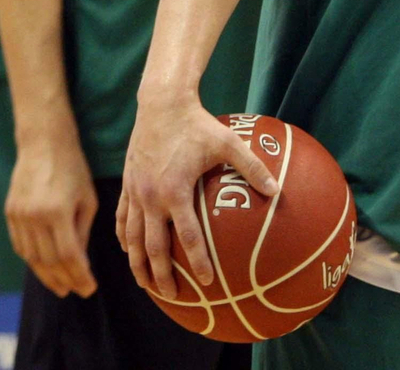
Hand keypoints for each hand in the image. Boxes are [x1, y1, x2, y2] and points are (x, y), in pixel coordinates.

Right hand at [7, 136, 98, 297]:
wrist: (43, 144)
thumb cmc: (73, 170)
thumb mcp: (87, 200)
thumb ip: (82, 232)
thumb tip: (79, 264)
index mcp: (57, 211)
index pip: (69, 255)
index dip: (80, 276)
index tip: (90, 288)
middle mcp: (34, 216)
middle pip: (49, 260)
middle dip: (65, 280)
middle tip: (78, 291)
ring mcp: (19, 215)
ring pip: (32, 257)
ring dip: (48, 275)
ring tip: (61, 287)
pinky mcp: (10, 213)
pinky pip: (20, 246)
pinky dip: (33, 261)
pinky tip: (44, 269)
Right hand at [116, 95, 277, 298]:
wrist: (161, 103)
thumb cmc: (197, 124)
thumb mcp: (228, 142)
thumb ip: (252, 167)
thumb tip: (277, 190)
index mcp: (175, 191)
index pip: (188, 237)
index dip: (198, 262)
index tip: (206, 283)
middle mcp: (151, 196)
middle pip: (153, 246)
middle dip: (162, 274)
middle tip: (173, 295)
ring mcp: (136, 191)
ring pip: (132, 237)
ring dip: (137, 263)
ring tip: (145, 284)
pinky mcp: (127, 184)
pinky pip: (122, 217)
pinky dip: (124, 237)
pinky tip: (127, 249)